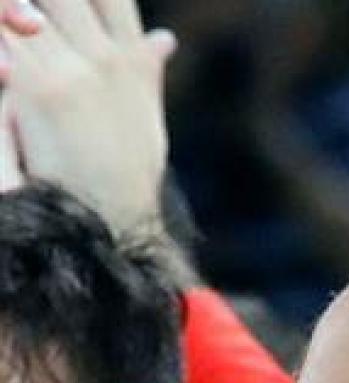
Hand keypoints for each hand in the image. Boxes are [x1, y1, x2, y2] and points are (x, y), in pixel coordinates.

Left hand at [0, 0, 174, 235]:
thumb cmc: (124, 179)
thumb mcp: (144, 122)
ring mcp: (75, 71)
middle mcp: (108, 60)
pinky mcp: (39, 88)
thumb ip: (146, 72)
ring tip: (20, 29)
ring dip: (17, 17)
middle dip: (38, 6)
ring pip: (30, 13)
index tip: (82, 3)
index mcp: (133, 63)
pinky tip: (9, 62)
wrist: (111, 225)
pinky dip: (10, 38)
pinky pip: (13, 40)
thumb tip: (164, 39)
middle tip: (29, 19)